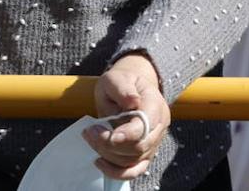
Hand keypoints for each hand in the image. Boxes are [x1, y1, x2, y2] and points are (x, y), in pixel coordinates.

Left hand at [86, 53, 169, 180]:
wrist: (129, 88)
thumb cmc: (121, 83)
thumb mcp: (117, 77)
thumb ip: (122, 89)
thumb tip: (132, 101)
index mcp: (155, 105)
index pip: (146, 125)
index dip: (129, 133)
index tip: (111, 135)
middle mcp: (158, 127)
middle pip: (140, 146)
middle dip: (111, 144)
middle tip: (90, 132)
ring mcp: (153, 142)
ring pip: (134, 159)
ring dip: (109, 154)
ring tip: (90, 138)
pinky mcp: (144, 154)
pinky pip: (134, 170)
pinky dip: (117, 171)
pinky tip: (100, 162)